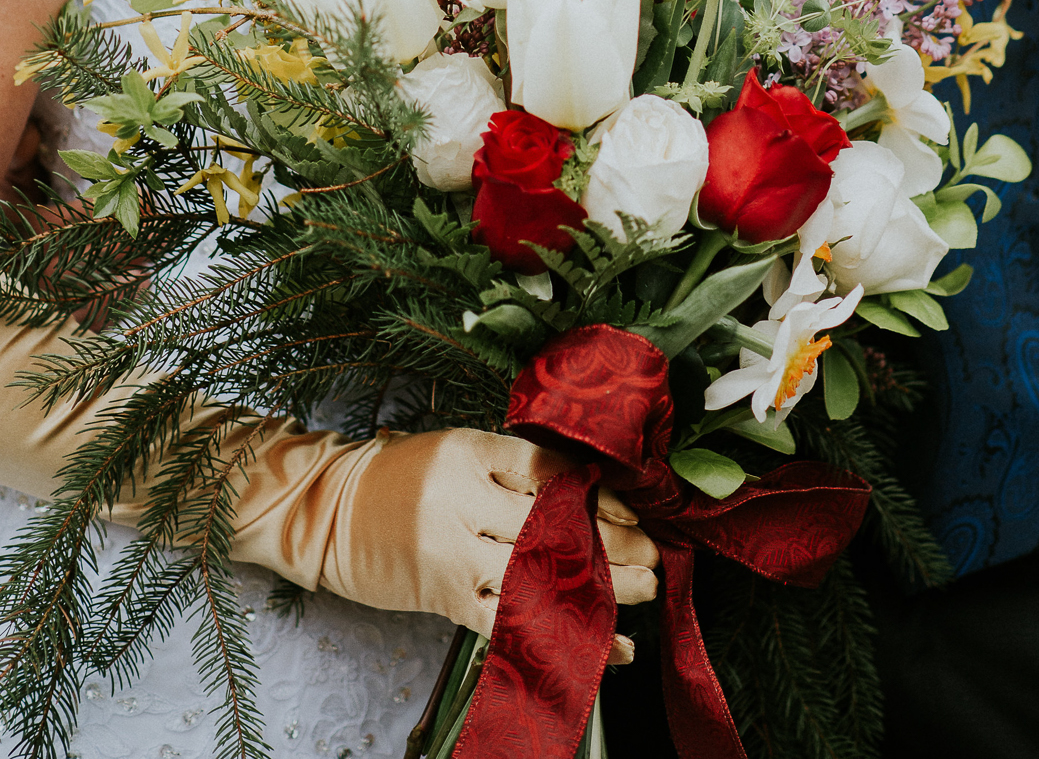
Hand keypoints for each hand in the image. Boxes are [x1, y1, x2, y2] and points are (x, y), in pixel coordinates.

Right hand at [418, 429, 658, 661]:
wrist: (328, 511)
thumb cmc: (396, 479)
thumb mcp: (453, 454)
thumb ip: (507, 469)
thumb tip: (582, 491)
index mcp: (470, 449)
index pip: (551, 468)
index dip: (600, 491)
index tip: (634, 509)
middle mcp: (464, 496)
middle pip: (555, 520)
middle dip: (613, 540)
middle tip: (655, 553)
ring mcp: (453, 548)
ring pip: (539, 570)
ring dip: (599, 585)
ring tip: (644, 591)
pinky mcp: (444, 594)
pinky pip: (510, 619)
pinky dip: (558, 634)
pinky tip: (598, 644)